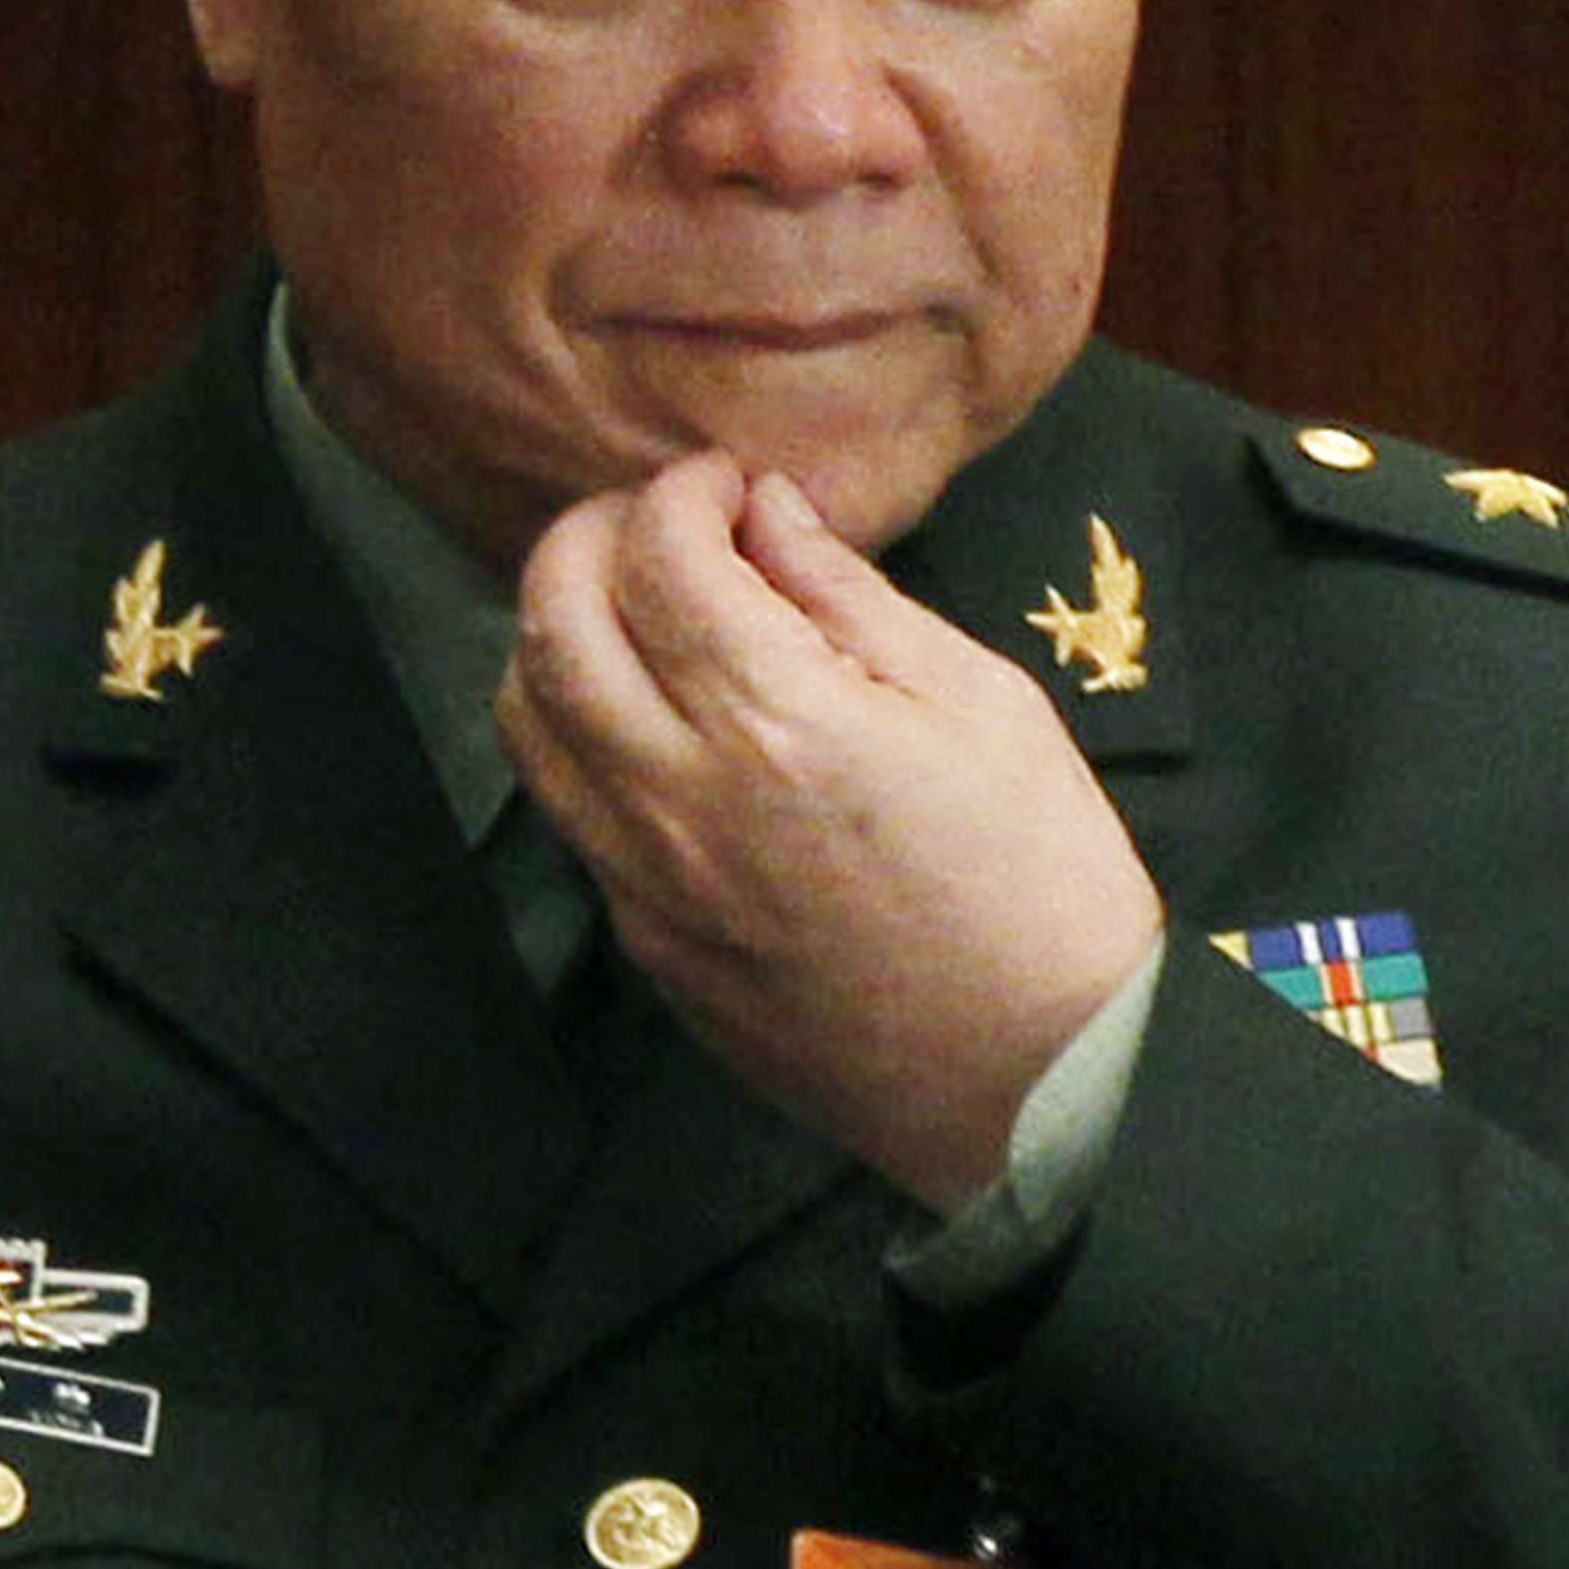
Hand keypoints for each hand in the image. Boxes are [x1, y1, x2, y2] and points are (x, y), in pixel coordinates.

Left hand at [500, 455, 1165, 1209]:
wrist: (1040, 1083)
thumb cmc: (1043, 880)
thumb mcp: (983, 703)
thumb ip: (851, 597)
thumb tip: (767, 510)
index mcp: (778, 718)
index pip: (659, 554)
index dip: (684, 489)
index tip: (729, 485)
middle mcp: (680, 794)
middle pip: (553, 620)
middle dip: (588, 537)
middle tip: (654, 522)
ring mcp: (647, 880)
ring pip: (526, 719)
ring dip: (558, 634)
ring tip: (630, 613)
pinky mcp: (646, 945)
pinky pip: (567, 810)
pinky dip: (580, 733)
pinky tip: (651, 722)